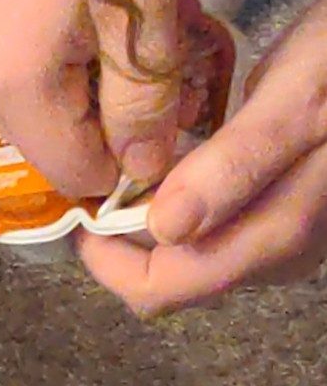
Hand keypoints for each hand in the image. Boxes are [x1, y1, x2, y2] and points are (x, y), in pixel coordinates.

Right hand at [0, 0, 189, 195]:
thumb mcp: (142, 2)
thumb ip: (141, 97)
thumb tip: (142, 164)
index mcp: (10, 80)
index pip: (69, 169)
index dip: (125, 155)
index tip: (166, 111)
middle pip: (47, 131)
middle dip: (108, 109)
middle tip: (161, 51)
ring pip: (29, 89)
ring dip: (84, 71)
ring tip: (125, 11)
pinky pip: (7, 48)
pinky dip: (54, 39)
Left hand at [78, 0, 326, 313]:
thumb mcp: (301, 95)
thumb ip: (238, 163)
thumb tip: (167, 227)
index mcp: (275, 237)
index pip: (160, 290)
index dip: (108, 260)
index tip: (83, 208)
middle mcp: (276, 254)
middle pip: (170, 278)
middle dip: (125, 240)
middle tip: (102, 177)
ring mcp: (283, 238)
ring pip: (189, 253)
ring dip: (152, 218)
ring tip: (137, 162)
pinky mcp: (285, 212)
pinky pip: (214, 227)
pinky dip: (183, 201)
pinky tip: (180, 156)